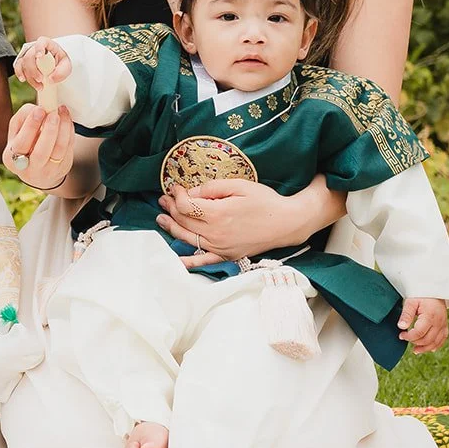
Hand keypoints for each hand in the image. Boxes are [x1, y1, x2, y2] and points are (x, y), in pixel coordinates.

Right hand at [1, 103, 73, 189]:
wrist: (37, 167)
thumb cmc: (25, 144)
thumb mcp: (16, 130)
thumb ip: (23, 116)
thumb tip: (38, 109)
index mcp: (11, 159)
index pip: (21, 144)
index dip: (31, 126)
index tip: (39, 110)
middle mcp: (29, 169)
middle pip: (41, 152)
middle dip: (49, 130)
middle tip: (54, 114)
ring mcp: (47, 171)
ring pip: (59, 150)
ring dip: (63, 128)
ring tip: (62, 113)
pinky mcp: (63, 168)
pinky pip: (69, 149)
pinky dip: (69, 132)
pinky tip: (66, 121)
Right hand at [13, 37, 70, 87]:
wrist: (57, 66)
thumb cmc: (61, 63)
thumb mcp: (66, 66)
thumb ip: (61, 72)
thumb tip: (50, 79)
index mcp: (48, 45)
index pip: (42, 41)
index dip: (39, 48)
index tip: (39, 56)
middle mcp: (35, 48)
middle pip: (29, 56)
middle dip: (33, 70)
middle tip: (41, 80)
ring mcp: (28, 54)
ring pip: (23, 63)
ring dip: (29, 76)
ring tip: (39, 86)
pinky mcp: (23, 62)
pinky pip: (18, 66)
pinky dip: (19, 73)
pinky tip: (23, 79)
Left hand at [156, 172, 344, 267]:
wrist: (286, 223)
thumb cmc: (265, 201)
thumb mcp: (239, 185)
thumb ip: (212, 188)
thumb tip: (191, 193)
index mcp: (218, 214)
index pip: (186, 205)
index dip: (177, 195)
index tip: (176, 187)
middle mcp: (216, 233)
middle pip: (184, 221)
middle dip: (171, 208)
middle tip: (164, 199)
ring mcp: (220, 247)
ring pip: (188, 238)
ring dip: (172, 227)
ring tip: (161, 218)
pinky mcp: (227, 255)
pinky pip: (203, 261)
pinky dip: (188, 261)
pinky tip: (176, 260)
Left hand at [398, 297, 448, 353]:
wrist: (434, 288)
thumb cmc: (421, 293)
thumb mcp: (411, 302)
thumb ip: (406, 315)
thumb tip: (401, 327)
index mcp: (430, 316)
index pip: (419, 333)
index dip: (409, 337)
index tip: (401, 335)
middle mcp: (439, 322)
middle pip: (428, 339)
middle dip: (415, 342)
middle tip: (405, 339)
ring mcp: (443, 324)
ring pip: (436, 342)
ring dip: (425, 348)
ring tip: (415, 350)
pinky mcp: (445, 325)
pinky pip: (443, 339)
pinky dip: (436, 345)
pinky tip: (430, 349)